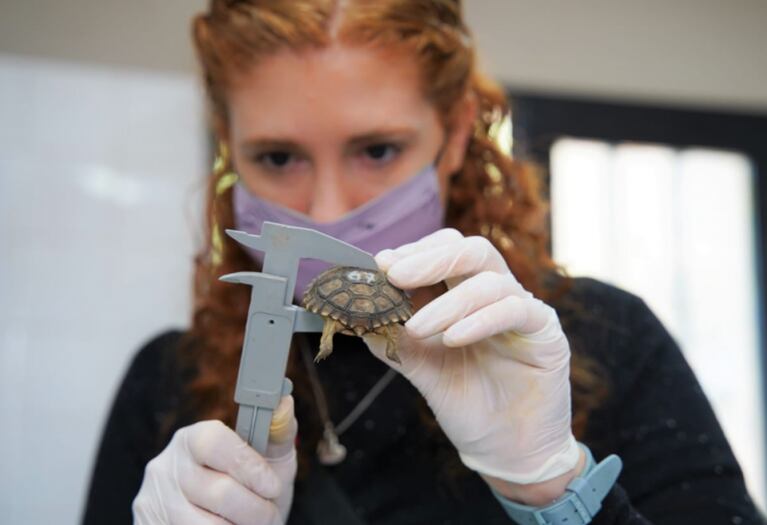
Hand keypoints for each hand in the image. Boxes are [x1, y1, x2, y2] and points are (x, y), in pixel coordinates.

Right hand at [133, 395, 297, 524]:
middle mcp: (166, 467)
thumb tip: (284, 401)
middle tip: (271, 516)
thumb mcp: (269, 460)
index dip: (248, 466)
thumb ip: (278, 433)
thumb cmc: (251, 488)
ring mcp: (155, 502)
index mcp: (193, 439)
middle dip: (257, 510)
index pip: (214, 442)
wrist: (228, 521)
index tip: (273, 486)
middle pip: (220, 491)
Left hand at [363, 229, 582, 502]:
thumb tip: (356, 314)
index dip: (414, 252)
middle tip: (394, 273)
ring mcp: (524, 310)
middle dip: (429, 258)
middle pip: (470, 250)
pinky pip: (516, 310)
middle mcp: (498, 294)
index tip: (381, 264)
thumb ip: (393, 337)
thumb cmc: (465, 402)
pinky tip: (453, 338)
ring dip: (447, 302)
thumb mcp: (420, 366)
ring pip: (489, 281)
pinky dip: (479, 320)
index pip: (446, 250)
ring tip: (416, 327)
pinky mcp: (545, 333)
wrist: (504, 450)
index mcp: (467, 293)